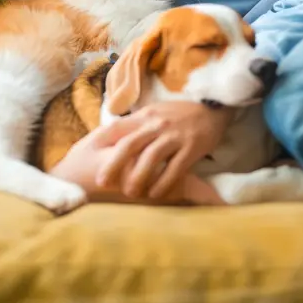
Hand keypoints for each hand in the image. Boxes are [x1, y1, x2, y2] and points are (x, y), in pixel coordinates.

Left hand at [50, 114, 225, 205]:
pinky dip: (163, 183)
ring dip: (138, 178)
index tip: (88, 156)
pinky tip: (156, 195)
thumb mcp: (155, 112)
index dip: (101, 141)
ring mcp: (174, 136)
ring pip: (151, 158)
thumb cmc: (180, 114)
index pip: (117, 126)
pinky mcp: (191, 148)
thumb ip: (136, 124)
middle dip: (113, 165)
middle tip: (102, 183)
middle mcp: (157, 124)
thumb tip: (112, 140)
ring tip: (130, 193)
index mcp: (145, 115)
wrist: (213, 107)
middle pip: (129, 144)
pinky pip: (174, 169)